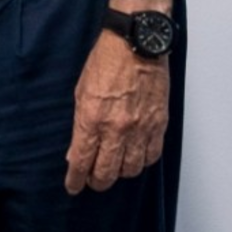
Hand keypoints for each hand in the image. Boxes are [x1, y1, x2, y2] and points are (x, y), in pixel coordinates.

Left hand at [64, 29, 169, 192]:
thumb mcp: (81, 90)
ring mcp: (140, 129)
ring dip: (120, 173)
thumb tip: (76, 149)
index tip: (73, 186)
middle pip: (107, 171)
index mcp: (92, 117)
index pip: (82, 159)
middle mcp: (116, 128)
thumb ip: (80, 123)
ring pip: (131, 169)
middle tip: (92, 181)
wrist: (135, 44)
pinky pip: (151, 156)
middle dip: (97, 181)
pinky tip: (134, 158)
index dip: (76, 178)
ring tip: (113, 168)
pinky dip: (142, 162)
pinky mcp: (158, 126)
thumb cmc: (104, 62)